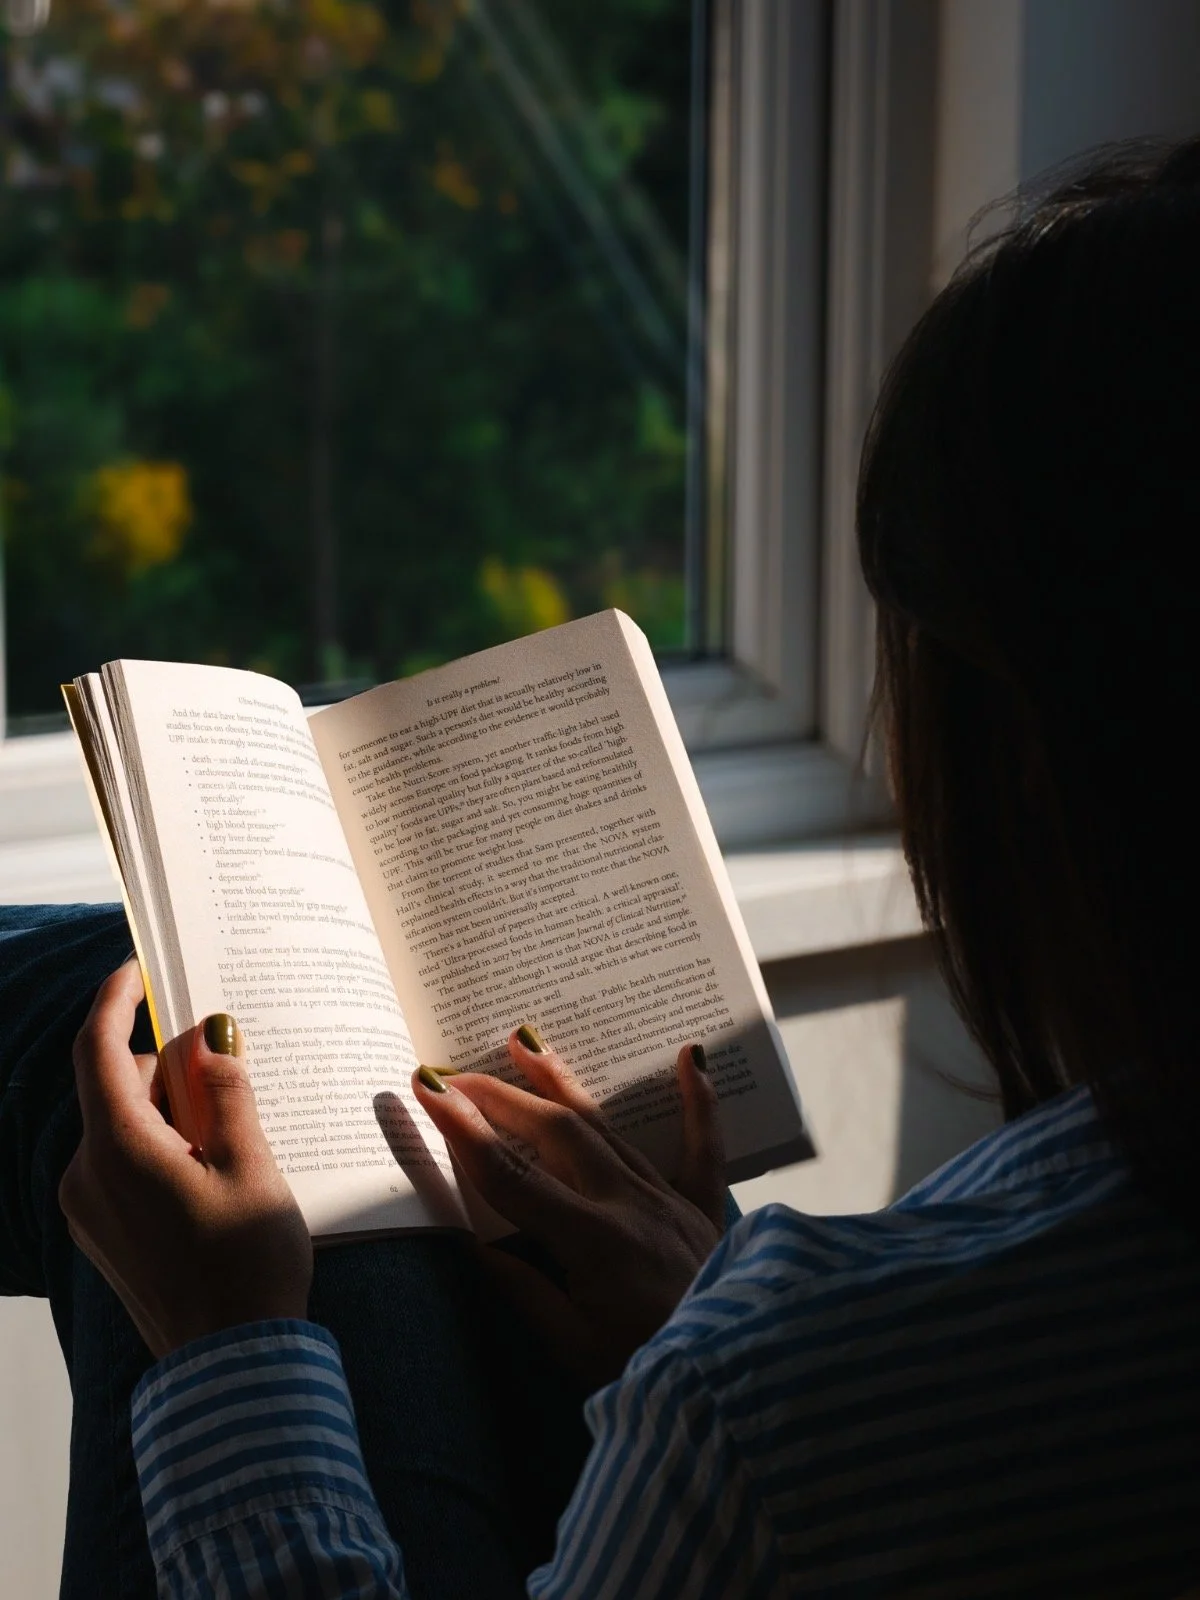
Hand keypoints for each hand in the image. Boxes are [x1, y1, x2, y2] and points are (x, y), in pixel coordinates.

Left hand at [59, 960, 312, 1358]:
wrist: (232, 1367)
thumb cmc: (249, 1265)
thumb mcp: (252, 1166)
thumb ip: (227, 1092)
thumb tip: (212, 1036)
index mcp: (119, 1150)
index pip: (99, 1050)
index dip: (115, 1000)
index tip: (138, 966)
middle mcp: (88, 1176)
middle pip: (116, 1087)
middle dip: (166, 1062)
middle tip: (226, 1053)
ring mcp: (90, 1210)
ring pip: (120, 1125)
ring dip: (168, 1105)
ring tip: (233, 1116)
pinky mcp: (103, 1234)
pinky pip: (122, 1162)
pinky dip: (160, 1141)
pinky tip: (213, 1157)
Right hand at [413, 1030, 724, 1384]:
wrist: (737, 1386)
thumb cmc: (648, 1375)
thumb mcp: (573, 1350)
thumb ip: (524, 1293)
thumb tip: (474, 1245)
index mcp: (594, 1244)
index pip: (513, 1176)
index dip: (465, 1132)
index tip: (431, 1091)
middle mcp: (632, 1206)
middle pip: (557, 1134)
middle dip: (502, 1098)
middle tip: (457, 1073)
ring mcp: (671, 1202)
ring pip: (609, 1128)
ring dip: (563, 1085)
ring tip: (526, 1042)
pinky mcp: (704, 1211)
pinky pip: (703, 1148)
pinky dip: (699, 1102)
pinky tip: (693, 1057)